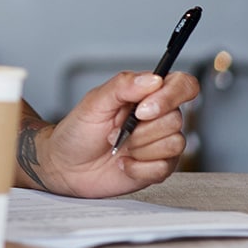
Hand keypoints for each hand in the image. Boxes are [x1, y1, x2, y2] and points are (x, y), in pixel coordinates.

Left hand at [36, 71, 199, 197]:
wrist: (65, 165)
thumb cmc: (78, 131)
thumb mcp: (95, 102)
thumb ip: (123, 85)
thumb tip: (154, 79)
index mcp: (147, 96)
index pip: (182, 85)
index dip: (170, 96)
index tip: (142, 109)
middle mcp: (158, 118)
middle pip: (177, 119)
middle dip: (141, 129)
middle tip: (117, 131)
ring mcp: (159, 144)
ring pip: (174, 144)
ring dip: (139, 148)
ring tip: (119, 147)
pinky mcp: (157, 168)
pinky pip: (164, 168)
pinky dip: (138, 168)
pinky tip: (123, 164)